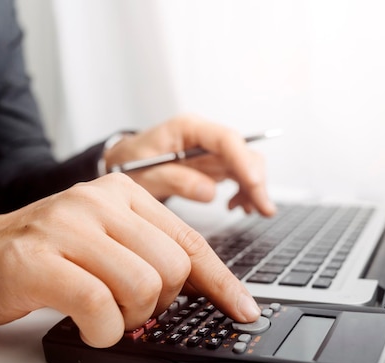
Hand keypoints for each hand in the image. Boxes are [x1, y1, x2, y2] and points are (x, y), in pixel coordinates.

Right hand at [0, 174, 260, 347]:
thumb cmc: (46, 253)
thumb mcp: (107, 240)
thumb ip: (151, 255)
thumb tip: (206, 291)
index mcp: (124, 194)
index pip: (190, 241)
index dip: (221, 282)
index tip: (242, 309)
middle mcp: (99, 201)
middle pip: (172, 267)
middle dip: (160, 304)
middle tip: (130, 309)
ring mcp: (68, 226)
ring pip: (141, 286)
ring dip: (128, 319)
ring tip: (104, 316)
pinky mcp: (39, 258)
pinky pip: (98, 305)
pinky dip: (102, 330)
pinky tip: (88, 326)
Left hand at [104, 115, 276, 215]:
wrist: (122, 163)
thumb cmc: (129, 163)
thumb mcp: (143, 174)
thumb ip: (174, 179)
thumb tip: (209, 192)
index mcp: (187, 128)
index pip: (226, 139)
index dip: (243, 161)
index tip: (254, 184)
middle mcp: (205, 137)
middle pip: (242, 152)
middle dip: (256, 180)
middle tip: (262, 209)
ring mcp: (212, 151)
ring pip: (246, 165)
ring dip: (254, 188)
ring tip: (251, 211)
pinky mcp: (214, 166)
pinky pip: (239, 176)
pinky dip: (244, 192)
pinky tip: (238, 207)